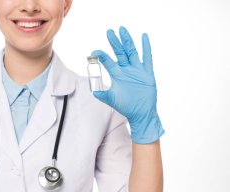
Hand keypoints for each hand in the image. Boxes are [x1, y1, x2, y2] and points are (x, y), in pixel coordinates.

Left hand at [92, 26, 163, 143]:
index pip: (108, 62)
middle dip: (115, 42)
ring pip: (131, 51)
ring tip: (122, 29)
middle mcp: (126, 70)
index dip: (102, 56)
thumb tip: (92, 90)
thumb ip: (102, 94)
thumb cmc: (125, 106)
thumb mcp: (111, 99)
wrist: (140, 113)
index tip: (94, 52)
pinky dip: (146, 47)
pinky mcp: (147, 73)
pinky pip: (147, 58)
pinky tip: (144, 36)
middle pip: (120, 52)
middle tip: (109, 31)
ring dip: (127, 40)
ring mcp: (137, 70)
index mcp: (117, 75)